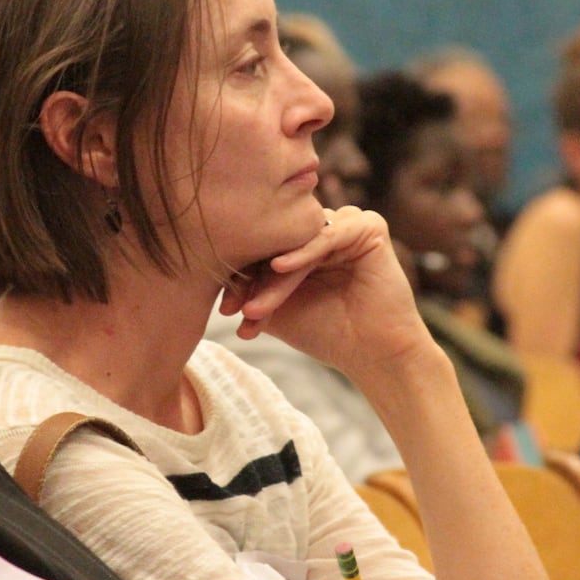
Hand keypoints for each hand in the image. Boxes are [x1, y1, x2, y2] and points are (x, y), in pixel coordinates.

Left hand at [219, 207, 432, 379]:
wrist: (372, 354)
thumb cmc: (327, 333)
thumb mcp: (278, 309)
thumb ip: (252, 289)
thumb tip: (207, 280)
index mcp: (305, 242)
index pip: (266, 246)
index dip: (242, 274)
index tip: (224, 309)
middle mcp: (325, 228)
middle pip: (279, 243)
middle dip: (255, 278)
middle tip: (235, 309)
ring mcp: (347, 224)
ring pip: (300, 242)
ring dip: (276, 275)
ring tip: (257, 306)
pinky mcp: (370, 227)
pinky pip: (329, 235)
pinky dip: (304, 252)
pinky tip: (280, 267)